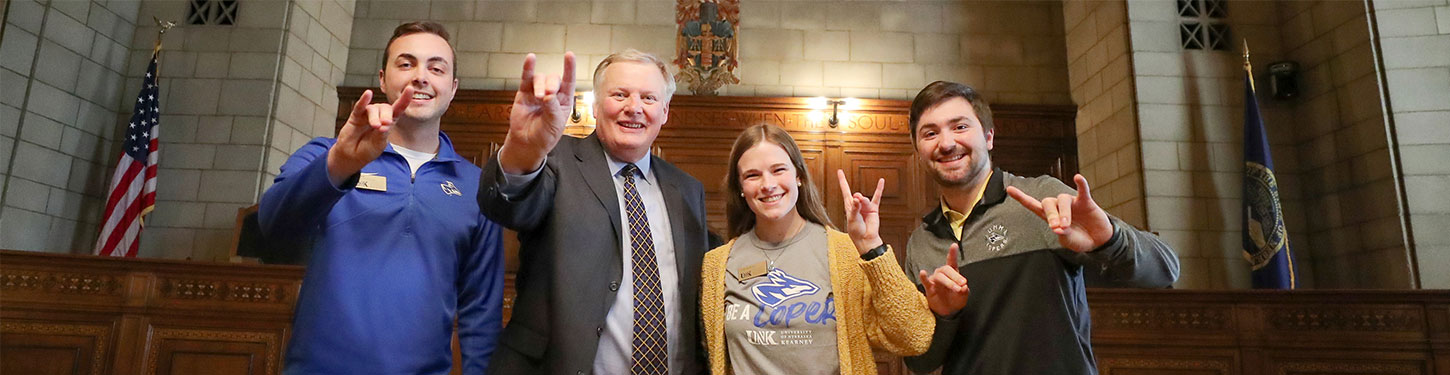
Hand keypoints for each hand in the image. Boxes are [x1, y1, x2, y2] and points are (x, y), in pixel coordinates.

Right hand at [327, 88, 411, 184]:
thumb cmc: (367, 150)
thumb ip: (382, 134)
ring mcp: (367, 115)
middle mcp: (379, 116)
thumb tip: (384, 124)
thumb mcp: (378, 144)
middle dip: (386, 116)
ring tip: (376, 126)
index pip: (398, 109)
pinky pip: (360, 106)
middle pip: (386, 108)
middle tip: (385, 124)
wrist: (352, 156)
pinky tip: (368, 94)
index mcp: (389, 123)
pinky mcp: (355, 117)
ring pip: (373, 109)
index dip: (404, 100)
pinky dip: (364, 100)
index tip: (410, 89)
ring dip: (375, 117)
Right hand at [499, 52, 575, 173]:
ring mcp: (537, 91)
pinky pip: (526, 78)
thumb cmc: (544, 135)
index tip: (569, 55)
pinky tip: (530, 59)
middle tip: (547, 96)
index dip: (569, 68)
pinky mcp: (524, 93)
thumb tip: (548, 96)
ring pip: (540, 79)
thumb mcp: (553, 125)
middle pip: (554, 79)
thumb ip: (552, 109)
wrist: (527, 143)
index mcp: (564, 100)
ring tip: (538, 97)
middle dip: (551, 85)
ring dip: (540, 85)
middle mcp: (552, 93)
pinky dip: (528, 68)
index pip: (569, 81)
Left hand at [837, 170, 884, 254]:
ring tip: (863, 204)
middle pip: (856, 196)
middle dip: (856, 198)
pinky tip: (881, 181)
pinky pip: (877, 197)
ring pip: (865, 200)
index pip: (845, 191)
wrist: (865, 239)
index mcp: (849, 206)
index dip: (842, 181)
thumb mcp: (852, 219)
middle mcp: (857, 205)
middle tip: (857, 200)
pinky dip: (879, 189)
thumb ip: (855, 208)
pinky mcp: (874, 209)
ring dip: (864, 202)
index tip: (839, 171)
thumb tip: (857, 198)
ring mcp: (865, 206)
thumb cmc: (856, 231)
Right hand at [918, 244, 968, 316]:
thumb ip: (964, 291)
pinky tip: (923, 273)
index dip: (952, 253)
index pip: (952, 261)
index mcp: (952, 273)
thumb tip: (964, 287)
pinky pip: (925, 281)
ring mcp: (935, 280)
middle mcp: (942, 274)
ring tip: (956, 289)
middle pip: (947, 269)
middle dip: (956, 276)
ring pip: (940, 276)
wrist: (948, 311)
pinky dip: (924, 277)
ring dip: (949, 282)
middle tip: (963, 284)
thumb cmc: (955, 300)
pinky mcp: (929, 288)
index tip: (954, 245)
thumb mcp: (963, 296)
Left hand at [1004, 174, 1113, 252]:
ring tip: (1066, 225)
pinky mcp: (1086, 201)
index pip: (1033, 205)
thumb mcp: (1068, 241)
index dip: (1021, 198)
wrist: (1098, 241)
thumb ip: (1063, 234)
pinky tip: (1078, 178)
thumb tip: (1058, 227)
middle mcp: (1059, 207)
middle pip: (1048, 202)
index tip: (1009, 189)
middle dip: (1051, 215)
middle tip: (1056, 227)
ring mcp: (1072, 203)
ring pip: (1062, 200)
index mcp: (1049, 216)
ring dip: (1063, 213)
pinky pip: (1083, 190)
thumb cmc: (1079, 239)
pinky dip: (1081, 184)